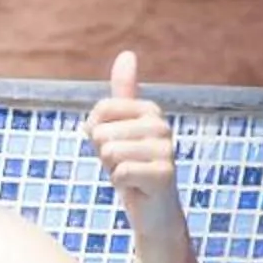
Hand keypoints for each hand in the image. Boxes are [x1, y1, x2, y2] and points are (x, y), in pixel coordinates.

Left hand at [83, 50, 180, 217]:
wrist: (151, 208)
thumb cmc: (129, 164)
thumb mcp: (117, 127)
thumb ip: (122, 92)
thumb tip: (128, 53)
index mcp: (149, 111)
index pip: (100, 110)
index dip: (96, 132)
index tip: (113, 144)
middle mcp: (162, 126)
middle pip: (102, 132)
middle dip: (103, 154)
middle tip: (123, 164)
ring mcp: (166, 150)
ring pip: (109, 152)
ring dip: (112, 169)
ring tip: (129, 174)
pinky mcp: (165, 175)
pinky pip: (120, 173)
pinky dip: (121, 184)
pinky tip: (137, 187)